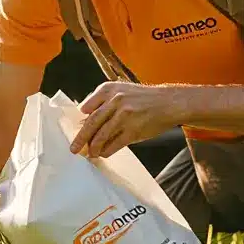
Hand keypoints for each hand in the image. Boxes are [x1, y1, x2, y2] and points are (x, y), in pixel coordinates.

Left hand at [69, 82, 186, 158]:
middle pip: (91, 123)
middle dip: (80, 138)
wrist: (170, 102)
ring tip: (90, 154)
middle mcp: (115, 100)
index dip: (79, 122)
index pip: (86, 108)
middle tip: (73, 149)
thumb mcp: (122, 91)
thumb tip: (85, 123)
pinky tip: (104, 154)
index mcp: (108, 89)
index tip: (73, 132)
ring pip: (101, 136)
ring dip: (93, 148)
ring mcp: (124, 115)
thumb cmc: (144, 99)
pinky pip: (114, 144)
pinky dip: (107, 151)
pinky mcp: (133, 130)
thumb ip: (104, 103)